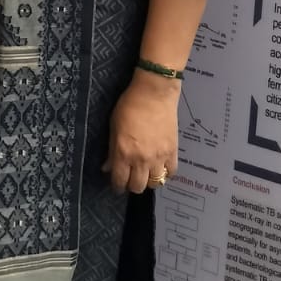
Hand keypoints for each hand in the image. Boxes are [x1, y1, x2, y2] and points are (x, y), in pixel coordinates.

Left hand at [103, 71, 179, 192]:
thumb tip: (107, 167)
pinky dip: (165, 174)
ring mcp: (159, 157)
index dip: (117, 186)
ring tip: (145, 173)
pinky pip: (170, 173)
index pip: (120, 181)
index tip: (116, 185)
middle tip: (130, 179)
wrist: (154, 93)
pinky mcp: (173, 152)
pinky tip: (160, 167)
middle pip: (138, 187)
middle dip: (131, 186)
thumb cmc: (129, 105)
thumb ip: (111, 150)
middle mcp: (141, 159)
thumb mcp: (113, 126)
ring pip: (155, 183)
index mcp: (123, 152)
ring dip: (148, 181)